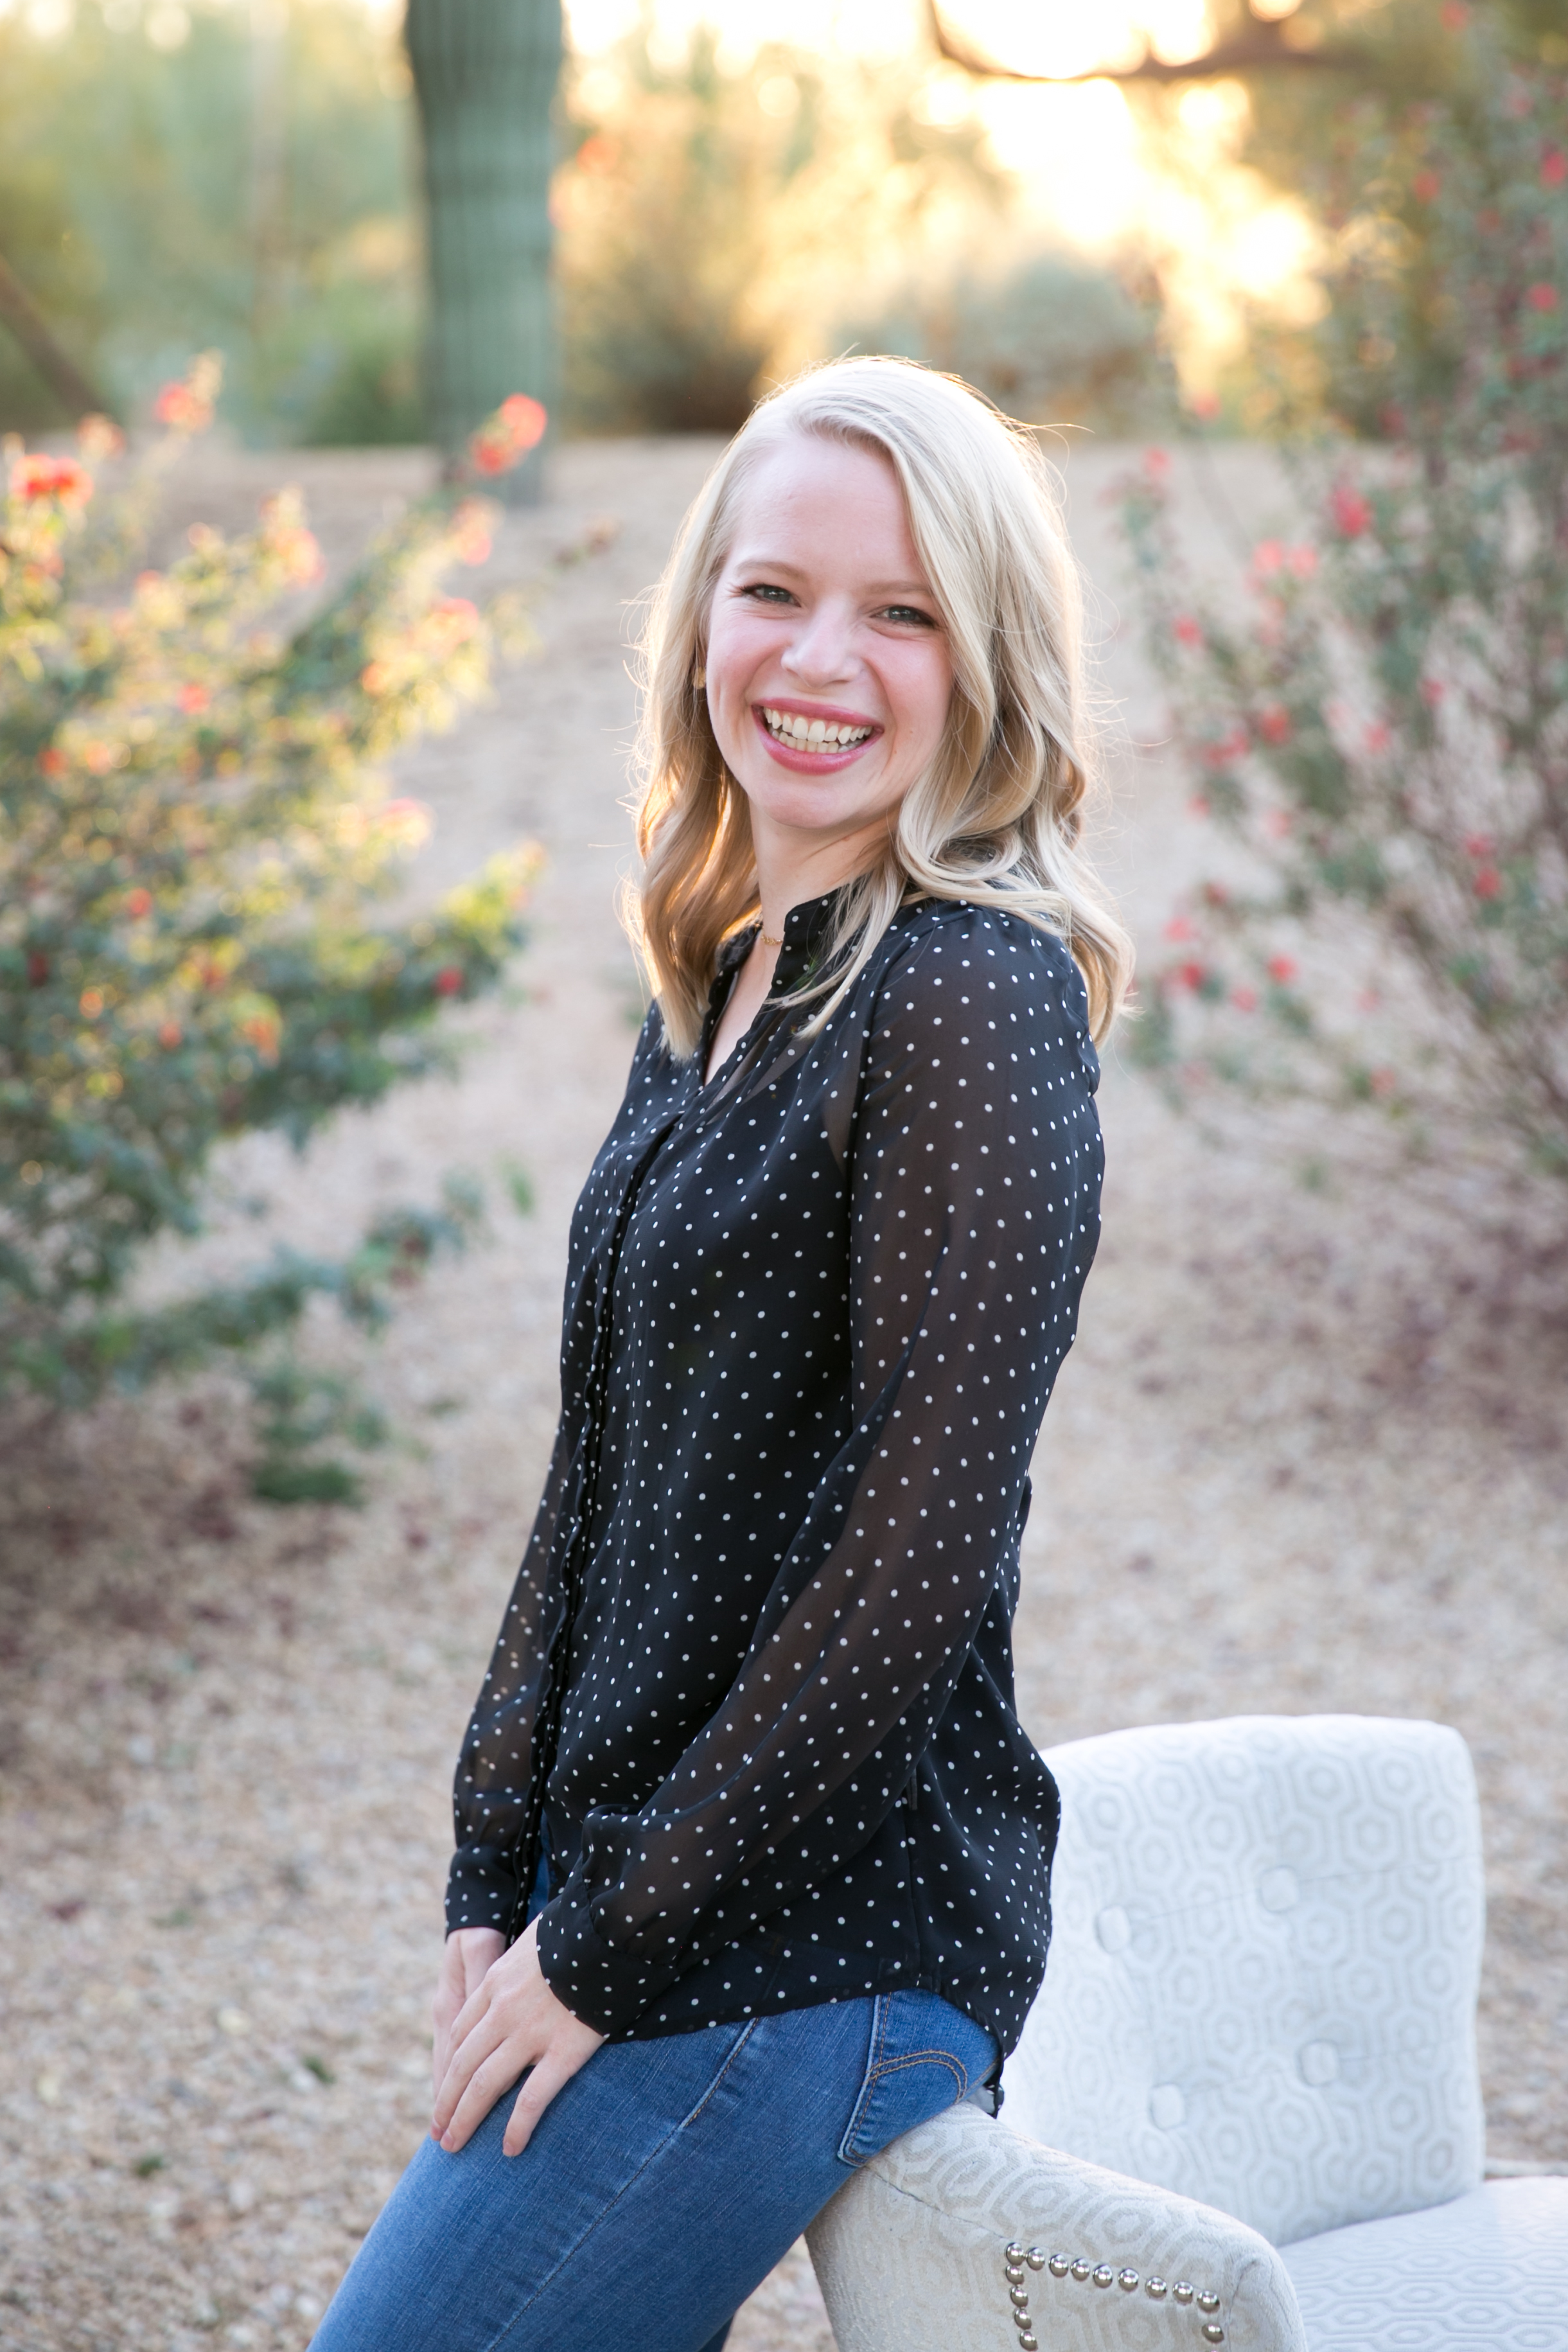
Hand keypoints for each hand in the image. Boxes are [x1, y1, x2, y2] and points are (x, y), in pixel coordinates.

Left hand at [430, 1917, 604, 2157]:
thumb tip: (520, 1979)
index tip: (442, 2091)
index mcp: (494, 1983)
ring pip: (485, 2085)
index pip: (459, 2034)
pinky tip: (510, 2148)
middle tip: (438, 2133)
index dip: (447, 2068)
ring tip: (455, 2146)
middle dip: (447, 2103)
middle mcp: (503, 2011)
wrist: (609, 1927)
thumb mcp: (532, 1941)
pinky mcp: (563, 2050)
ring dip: (465, 2119)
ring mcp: (531, 2032)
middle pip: (463, 2065)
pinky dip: (518, 2127)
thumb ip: (519, 1966)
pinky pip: (533, 2098)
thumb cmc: (576, 1929)